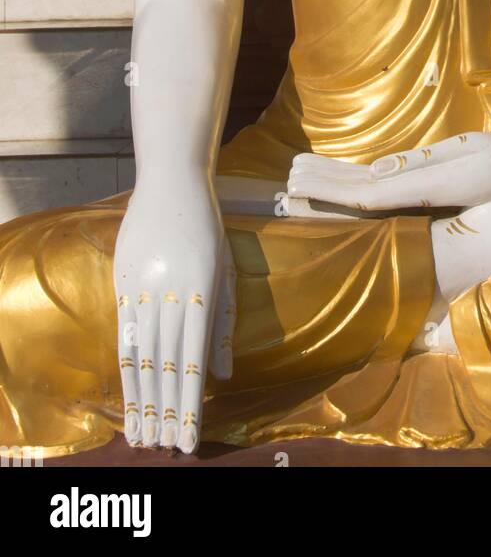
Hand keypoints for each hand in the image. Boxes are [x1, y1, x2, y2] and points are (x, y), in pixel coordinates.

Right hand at [113, 179, 235, 453]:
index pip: (192, 363)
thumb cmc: (208, 227)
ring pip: (140, 355)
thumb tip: (224, 376)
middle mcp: (170, 294)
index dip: (189, 405)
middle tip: (166, 449)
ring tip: (142, 434)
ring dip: (142, 399)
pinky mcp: (122, 283)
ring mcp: (142, 289)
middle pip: (165, 366)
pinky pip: (123, 334)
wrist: (172, 182)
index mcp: (202, 292)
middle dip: (166, 412)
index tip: (189, 438)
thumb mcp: (227, 270)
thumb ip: (224, 325)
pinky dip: (126, 369)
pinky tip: (128, 393)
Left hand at [286, 132, 490, 211]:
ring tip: (295, 179)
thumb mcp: (469, 155)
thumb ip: (422, 166)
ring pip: (364, 196)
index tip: (298, 182)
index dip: (327, 190)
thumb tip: (376, 173)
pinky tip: (335, 179)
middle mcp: (417, 202)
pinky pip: (381, 193)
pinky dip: (352, 185)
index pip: (365, 197)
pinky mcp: (424, 195)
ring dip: (330, 187)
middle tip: (281, 184)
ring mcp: (420, 201)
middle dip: (318, 191)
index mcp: (426, 192)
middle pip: (356, 199)